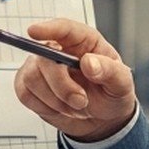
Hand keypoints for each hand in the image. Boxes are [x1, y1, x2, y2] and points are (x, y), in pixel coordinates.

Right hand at [13, 18, 136, 141]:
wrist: (102, 119)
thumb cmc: (112, 94)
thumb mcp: (122, 84)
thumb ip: (110, 71)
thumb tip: (89, 62)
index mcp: (85, 41)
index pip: (64, 29)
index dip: (48, 28)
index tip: (34, 31)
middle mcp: (60, 50)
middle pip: (44, 58)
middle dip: (61, 85)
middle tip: (81, 100)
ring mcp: (41, 67)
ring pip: (32, 78)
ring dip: (56, 99)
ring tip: (75, 105)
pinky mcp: (29, 86)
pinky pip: (25, 94)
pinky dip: (45, 107)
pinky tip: (60, 107)